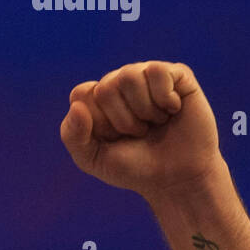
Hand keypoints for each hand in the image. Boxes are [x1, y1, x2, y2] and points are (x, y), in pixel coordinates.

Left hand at [60, 60, 224, 197]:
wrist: (176, 178)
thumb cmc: (133, 168)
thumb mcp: (93, 160)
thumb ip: (73, 136)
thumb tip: (76, 105)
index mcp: (97, 100)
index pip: (82, 94)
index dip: (98, 121)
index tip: (113, 139)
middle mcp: (120, 82)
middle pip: (106, 87)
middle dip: (122, 120)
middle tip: (138, 133)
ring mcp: (147, 76)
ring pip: (130, 75)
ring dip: (143, 110)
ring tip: (155, 123)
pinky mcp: (176, 74)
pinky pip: (157, 71)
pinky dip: (164, 98)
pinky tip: (172, 111)